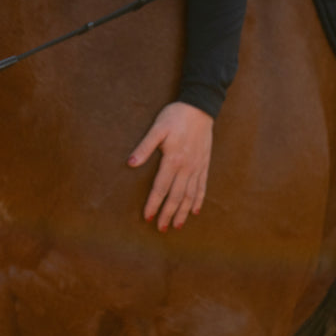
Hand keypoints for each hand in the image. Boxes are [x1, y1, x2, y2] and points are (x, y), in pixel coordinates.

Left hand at [127, 101, 213, 231]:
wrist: (200, 107)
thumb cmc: (175, 116)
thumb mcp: (157, 128)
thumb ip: (145, 147)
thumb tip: (130, 163)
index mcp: (173, 160)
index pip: (161, 188)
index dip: (153, 203)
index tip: (147, 217)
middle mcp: (187, 167)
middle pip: (176, 196)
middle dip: (168, 214)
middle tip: (161, 228)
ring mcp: (197, 167)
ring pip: (190, 195)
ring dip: (183, 212)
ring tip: (177, 226)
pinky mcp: (204, 164)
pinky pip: (202, 187)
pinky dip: (198, 200)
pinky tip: (194, 211)